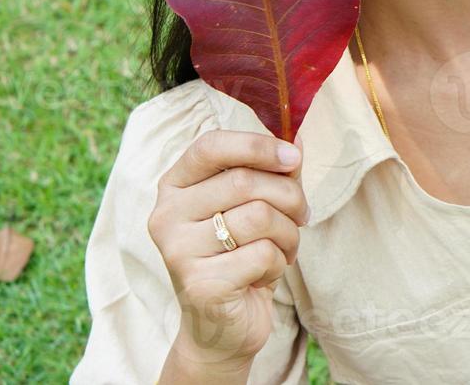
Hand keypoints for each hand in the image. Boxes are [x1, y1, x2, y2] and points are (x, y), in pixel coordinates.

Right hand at [148, 129, 310, 366]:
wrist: (223, 328)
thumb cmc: (242, 257)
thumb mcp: (256, 206)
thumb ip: (273, 172)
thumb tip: (298, 140)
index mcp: (175, 186)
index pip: (209, 146)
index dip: (256, 145)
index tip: (293, 156)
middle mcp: (167, 215)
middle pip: (245, 181)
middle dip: (290, 196)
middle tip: (302, 215)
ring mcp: (178, 250)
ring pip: (259, 215)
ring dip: (288, 233)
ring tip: (282, 249)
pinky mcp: (199, 284)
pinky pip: (263, 254)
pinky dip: (278, 264)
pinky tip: (264, 276)